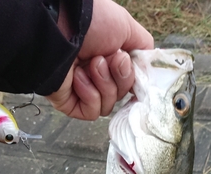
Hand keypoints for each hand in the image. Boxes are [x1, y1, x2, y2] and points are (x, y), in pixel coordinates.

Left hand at [46, 0, 153, 119]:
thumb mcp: (127, 27)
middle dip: (119, 77)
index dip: (133, 77)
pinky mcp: (71, 104)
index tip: (127, 62)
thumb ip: (143, 48)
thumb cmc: (91, 23)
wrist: (60, 30)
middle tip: (107, 58)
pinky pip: (93, 112)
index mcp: (111, 60)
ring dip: (104, 84)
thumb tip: (149, 69)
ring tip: (91, 64)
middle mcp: (98, 76)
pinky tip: (79, 77)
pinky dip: (90, 96)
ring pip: (109, 106)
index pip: (131, 82)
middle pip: (122, 94)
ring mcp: (84, 91)